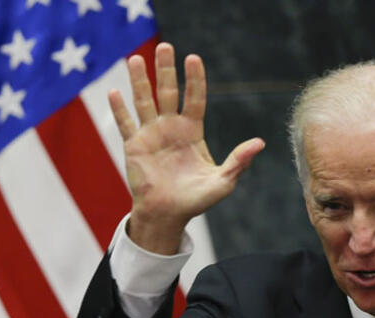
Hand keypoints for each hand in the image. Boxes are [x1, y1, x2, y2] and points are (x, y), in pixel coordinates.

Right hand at [108, 42, 264, 253]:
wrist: (169, 214)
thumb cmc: (197, 199)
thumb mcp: (223, 181)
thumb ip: (239, 161)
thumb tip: (260, 143)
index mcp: (192, 132)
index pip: (194, 99)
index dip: (194, 80)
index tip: (193, 58)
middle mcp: (171, 127)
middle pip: (167, 92)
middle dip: (166, 70)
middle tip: (165, 46)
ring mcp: (151, 134)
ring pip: (143, 101)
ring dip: (138, 81)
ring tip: (134, 59)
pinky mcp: (134, 145)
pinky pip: (125, 123)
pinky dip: (119, 109)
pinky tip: (114, 91)